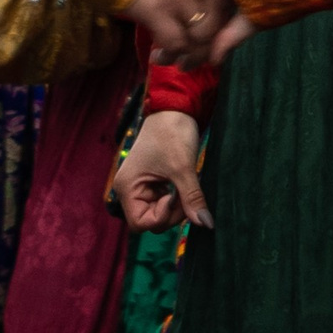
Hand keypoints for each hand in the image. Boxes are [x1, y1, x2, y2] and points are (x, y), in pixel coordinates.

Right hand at [117, 108, 208, 233]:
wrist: (174, 109)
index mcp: (127, 187)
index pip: (140, 223)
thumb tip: (205, 223)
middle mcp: (128, 190)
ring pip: (157, 212)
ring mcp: (139, 186)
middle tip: (187, 194)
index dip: (162, 217)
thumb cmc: (172, 134)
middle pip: (149, 221)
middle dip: (171, 213)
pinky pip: (161, 202)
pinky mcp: (150, 182)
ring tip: (186, 185)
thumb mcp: (183, 169)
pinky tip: (183, 183)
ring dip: (175, 206)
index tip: (177, 198)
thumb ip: (192, 199)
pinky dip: (175, 198)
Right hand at [123, 0, 233, 61]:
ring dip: (188, 54)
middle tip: (189, 55)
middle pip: (219, 21)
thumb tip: (200, 0)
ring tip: (171, 58)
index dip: (218, 23)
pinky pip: (177, 43)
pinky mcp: (157, 9)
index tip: (203, 35)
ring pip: (201, 37)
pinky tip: (157, 54)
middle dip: (205, 45)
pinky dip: (169, 53)